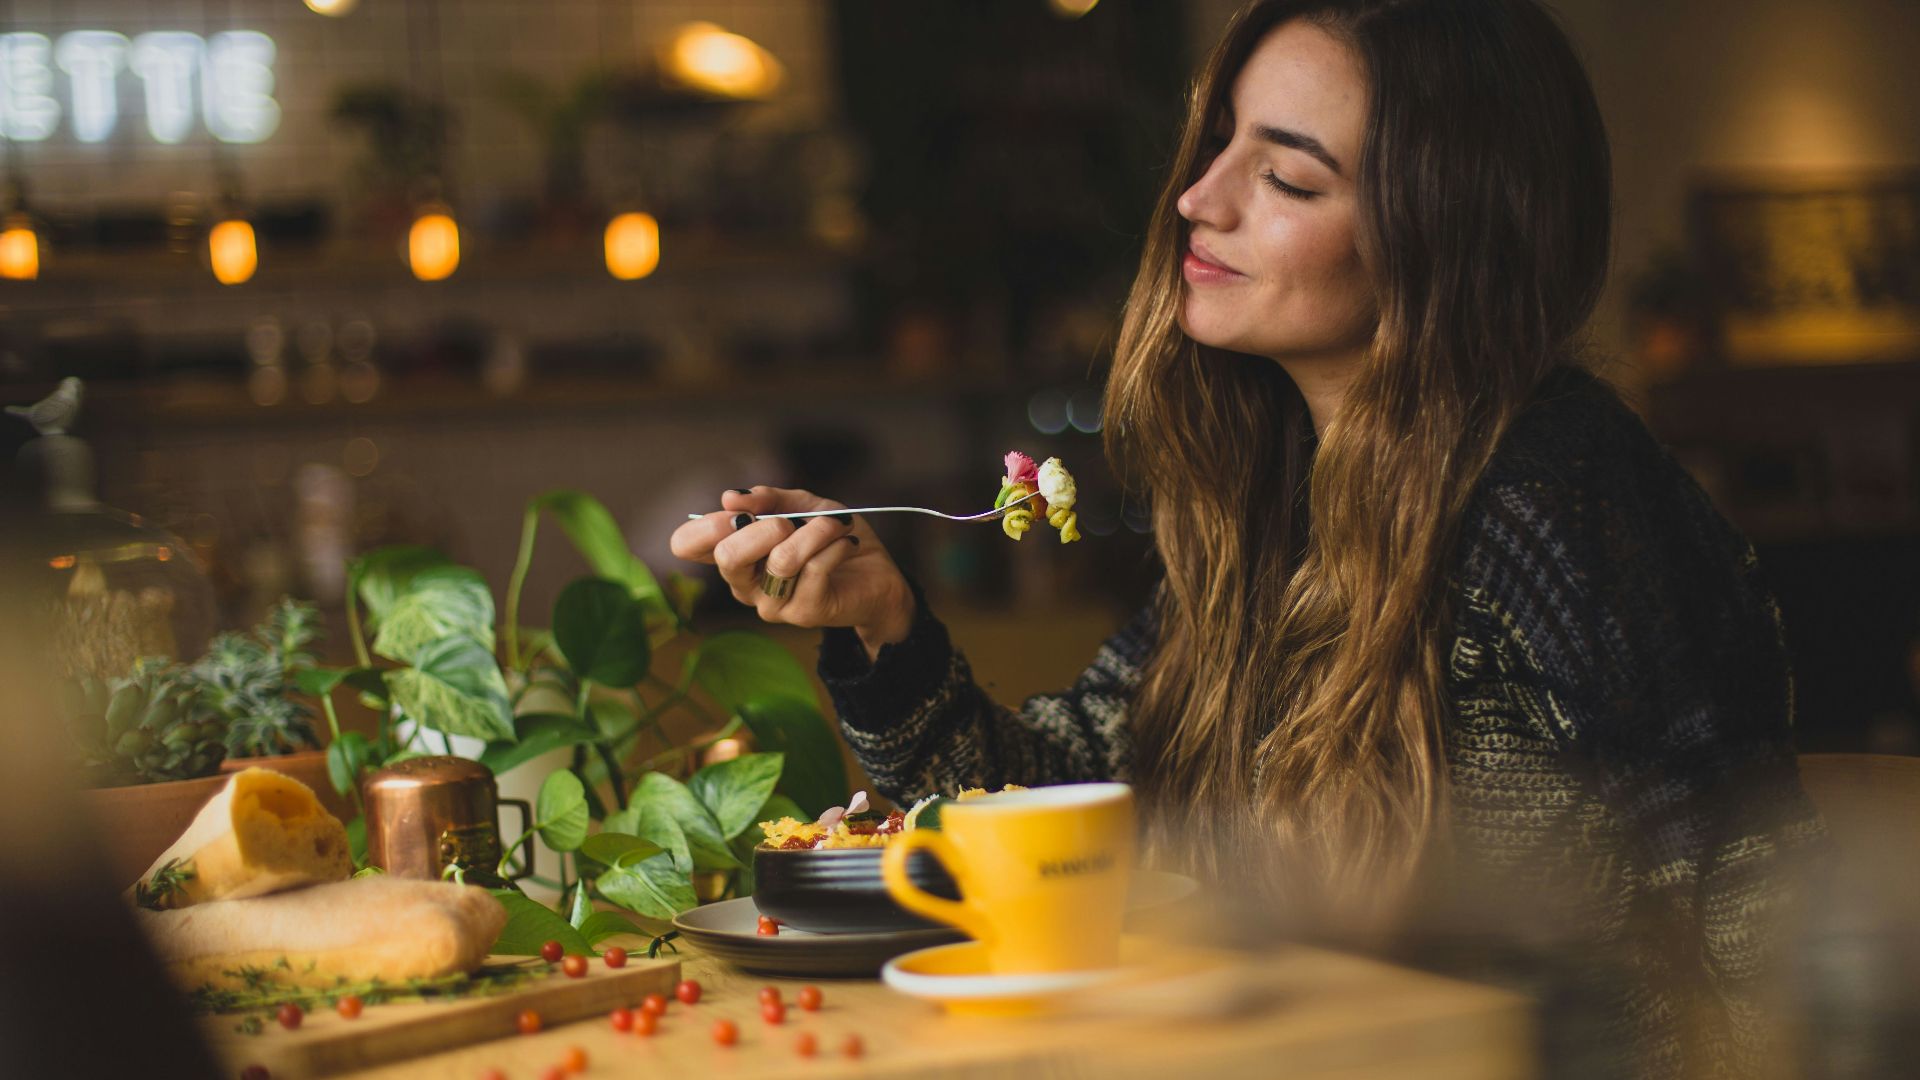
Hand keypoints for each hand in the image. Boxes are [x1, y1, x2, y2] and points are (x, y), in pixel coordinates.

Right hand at [668, 486, 914, 653]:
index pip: (686, 545)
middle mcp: (744, 584)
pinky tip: (846, 542)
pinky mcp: (803, 613)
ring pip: (781, 560)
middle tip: (791, 520)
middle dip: (764, 527)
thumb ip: (769, 498)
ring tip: (836, 524)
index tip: (739, 511)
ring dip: (815, 531)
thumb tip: (730, 497)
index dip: (706, 524)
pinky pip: (815, 568)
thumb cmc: (831, 539)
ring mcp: (771, 604)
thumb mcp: (802, 506)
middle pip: (727, 556)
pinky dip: (835, 545)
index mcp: (734, 555)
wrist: (877, 575)